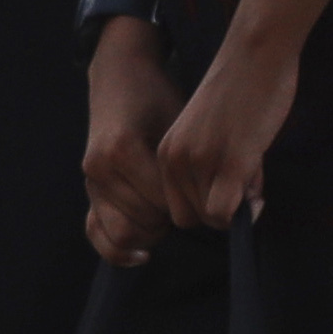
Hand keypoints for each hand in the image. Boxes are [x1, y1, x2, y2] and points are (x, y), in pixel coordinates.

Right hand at [78, 17, 179, 264]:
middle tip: (186, 200)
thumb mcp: (182, 122)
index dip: (190, 204)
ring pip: (126, 233)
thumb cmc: (159, 98)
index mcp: (124, 149)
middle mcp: (101, 168)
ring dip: (152, 229)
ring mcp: (90, 181)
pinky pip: (97, 233)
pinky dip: (118, 250)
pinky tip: (143, 255)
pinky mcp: (88, 190)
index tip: (203, 192)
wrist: (120, 78)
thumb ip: (202, 164)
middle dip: (172, 217)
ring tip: (167, 210)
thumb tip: (244, 203)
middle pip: (148, 220)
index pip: (165, 204)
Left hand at [149, 29, 296, 236]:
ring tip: (252, 166)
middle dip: (220, 208)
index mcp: (166, 151)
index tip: (227, 181)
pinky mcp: (229, 163)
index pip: (175, 206)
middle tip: (244, 177)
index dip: (205, 204)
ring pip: (211, 218)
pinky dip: (244, 211)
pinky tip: (258, 183)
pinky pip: (225, 214)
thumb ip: (212, 170)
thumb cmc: (241, 89)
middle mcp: (174, 159)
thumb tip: (236, 211)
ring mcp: (200, 161)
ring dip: (237, 203)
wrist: (255, 52)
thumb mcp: (211, 134)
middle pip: (190, 218)